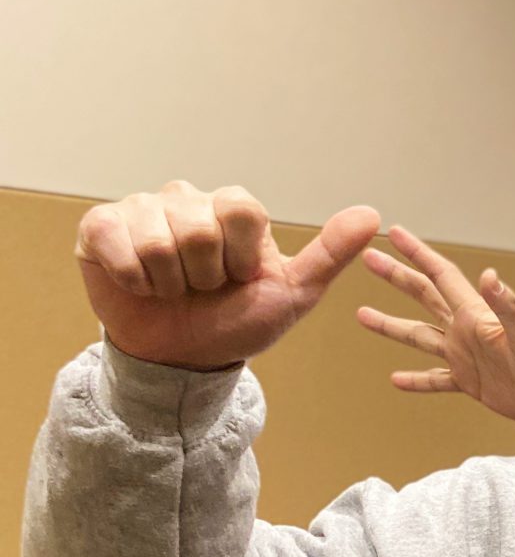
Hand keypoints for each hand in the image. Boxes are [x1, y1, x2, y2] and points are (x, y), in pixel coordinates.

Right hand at [75, 183, 378, 369]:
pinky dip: (133, 279)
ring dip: (170, 283)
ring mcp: (141, 208)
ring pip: (158, 241)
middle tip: (202, 288)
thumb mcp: (293, 294)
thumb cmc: (238, 321)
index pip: (242, 210)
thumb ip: (330, 255)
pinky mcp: (99, 226)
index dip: (241, 257)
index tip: (240, 278)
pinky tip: (141, 286)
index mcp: (234, 208)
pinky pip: (115, 243)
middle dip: (205, 276)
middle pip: (199, 228)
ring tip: (173, 290)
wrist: (184, 358)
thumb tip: (372, 215)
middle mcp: (187, 198)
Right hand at [356, 226, 514, 427]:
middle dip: (397, 276)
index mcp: (476, 315)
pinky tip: (396, 379)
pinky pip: (436, 379)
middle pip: (424, 296)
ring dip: (392, 326)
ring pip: (420, 337)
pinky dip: (416, 379)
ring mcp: (467, 356)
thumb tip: (489, 276)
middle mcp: (467, 331)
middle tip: (368, 259)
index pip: (440, 275)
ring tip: (363, 315)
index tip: (393, 232)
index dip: (417, 253)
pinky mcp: (472, 383)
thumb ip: (508, 305)